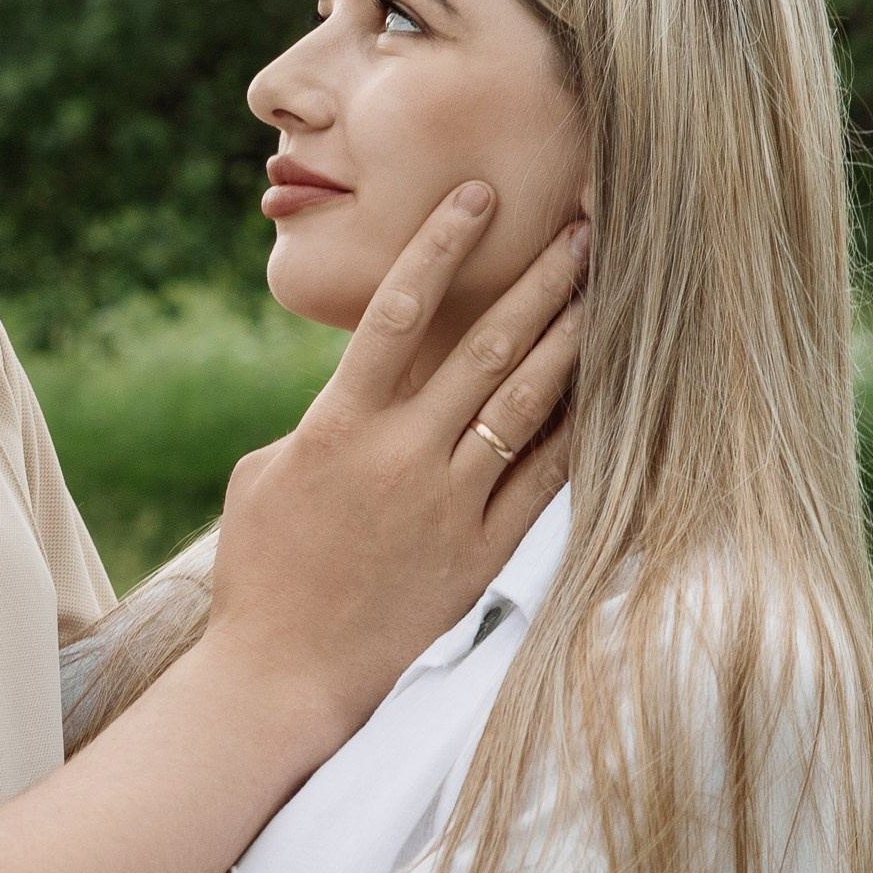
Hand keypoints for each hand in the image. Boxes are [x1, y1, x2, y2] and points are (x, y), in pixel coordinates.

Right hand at [208, 191, 581, 746]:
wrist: (282, 677)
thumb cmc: (260, 575)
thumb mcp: (262, 478)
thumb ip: (320, 422)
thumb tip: (363, 390)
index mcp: (338, 426)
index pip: (398, 312)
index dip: (441, 245)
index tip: (477, 195)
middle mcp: (402, 455)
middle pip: (487, 346)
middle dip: (539, 279)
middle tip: (584, 226)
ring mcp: (448, 505)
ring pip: (527, 403)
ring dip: (571, 340)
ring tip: (608, 290)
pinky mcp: (481, 553)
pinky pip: (544, 480)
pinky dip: (579, 431)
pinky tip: (611, 392)